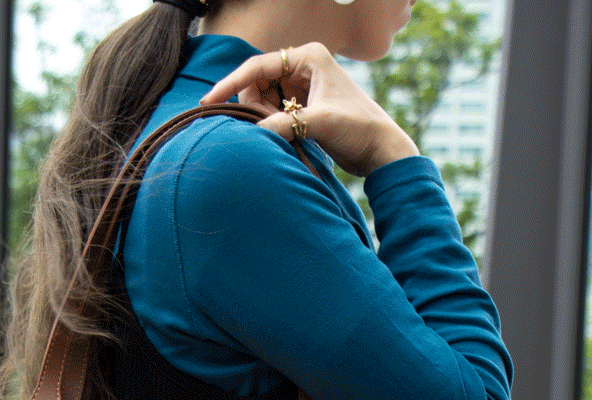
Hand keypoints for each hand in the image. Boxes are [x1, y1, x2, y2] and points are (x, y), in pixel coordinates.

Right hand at [200, 43, 417, 176]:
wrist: (381, 151)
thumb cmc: (358, 129)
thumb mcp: (318, 124)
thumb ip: (283, 125)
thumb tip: (253, 133)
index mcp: (309, 56)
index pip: (258, 66)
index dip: (230, 84)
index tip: (210, 102)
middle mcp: (304, 66)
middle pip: (258, 84)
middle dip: (255, 108)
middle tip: (269, 130)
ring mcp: (303, 86)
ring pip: (264, 100)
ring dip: (265, 120)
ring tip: (287, 136)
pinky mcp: (303, 106)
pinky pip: (274, 113)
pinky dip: (273, 127)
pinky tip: (286, 139)